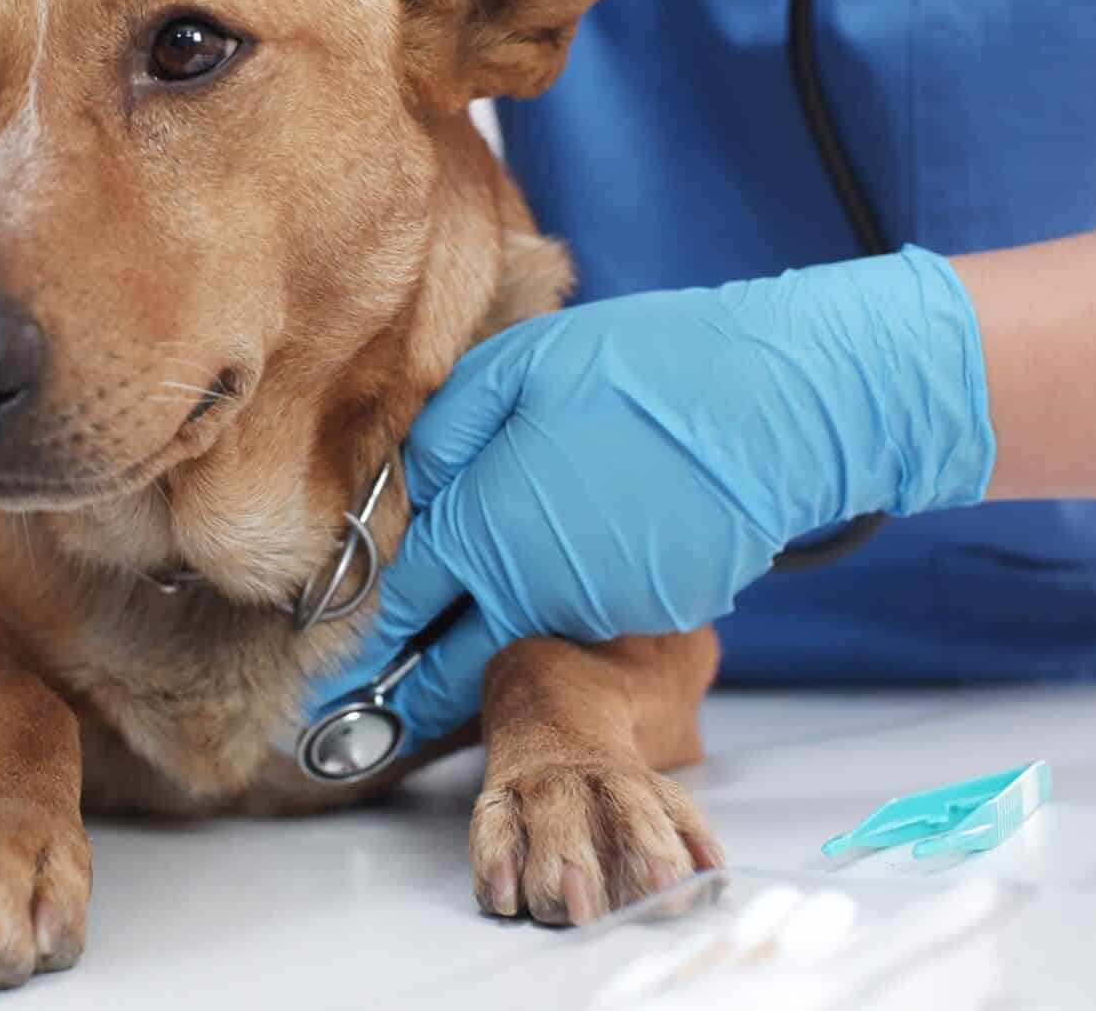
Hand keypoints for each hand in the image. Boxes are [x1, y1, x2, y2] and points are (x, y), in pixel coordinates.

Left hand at [322, 246, 995, 744]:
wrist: (768, 405)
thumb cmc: (633, 369)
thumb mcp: (513, 371)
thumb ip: (443, 434)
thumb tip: (404, 485)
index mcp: (483, 532)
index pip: (402, 612)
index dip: (362, 652)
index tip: (327, 690)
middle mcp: (534, 592)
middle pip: (455, 670)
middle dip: (407, 702)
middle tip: (368, 725)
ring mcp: (601, 614)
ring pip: (529, 639)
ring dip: (501, 639)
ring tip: (475, 628)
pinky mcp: (658, 614)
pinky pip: (596, 617)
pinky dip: (576, 606)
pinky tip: (586, 558)